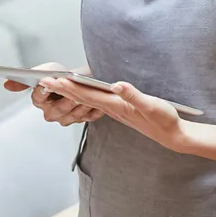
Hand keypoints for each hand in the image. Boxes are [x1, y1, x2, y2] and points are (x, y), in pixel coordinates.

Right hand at [4, 62, 104, 126]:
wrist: (83, 79)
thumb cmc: (62, 75)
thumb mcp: (44, 71)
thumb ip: (26, 77)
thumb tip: (6, 85)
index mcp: (40, 101)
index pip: (38, 99)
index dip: (42, 92)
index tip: (46, 83)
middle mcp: (52, 113)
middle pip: (58, 109)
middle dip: (65, 99)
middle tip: (71, 90)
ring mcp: (67, 118)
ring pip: (73, 114)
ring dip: (80, 103)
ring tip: (85, 93)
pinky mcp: (83, 119)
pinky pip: (88, 117)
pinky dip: (92, 109)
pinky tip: (95, 101)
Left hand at [42, 77, 183, 149]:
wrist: (172, 135)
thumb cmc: (164, 120)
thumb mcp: (152, 106)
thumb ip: (133, 95)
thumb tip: (116, 84)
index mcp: (116, 106)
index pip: (87, 95)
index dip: (69, 87)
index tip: (53, 81)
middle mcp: (111, 108)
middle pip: (81, 97)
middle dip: (62, 89)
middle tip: (43, 81)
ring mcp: (114, 110)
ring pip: (86, 100)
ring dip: (69, 92)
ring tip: (53, 85)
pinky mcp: (118, 110)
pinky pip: (94, 102)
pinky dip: (82, 96)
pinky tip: (76, 92)